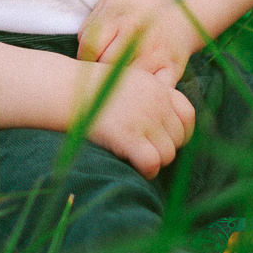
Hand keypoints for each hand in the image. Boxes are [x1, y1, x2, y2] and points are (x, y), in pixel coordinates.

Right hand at [77, 61, 196, 178]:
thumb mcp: (126, 81)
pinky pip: (153, 163)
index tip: (166, 139)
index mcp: (156, 86)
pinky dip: (147, 170)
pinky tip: (134, 166)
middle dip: (165, 148)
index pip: (188, 114)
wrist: (63, 89)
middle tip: (144, 150)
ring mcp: (143, 118)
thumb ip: (148, 98)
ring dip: (155, 161)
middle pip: (179, 138)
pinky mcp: (128, 136)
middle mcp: (156, 101)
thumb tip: (161, 124)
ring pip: (168, 154)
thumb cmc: (88, 89)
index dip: (180, 132)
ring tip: (136, 158)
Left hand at [78, 0, 202, 85]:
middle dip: (99, 73)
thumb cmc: (137, 9)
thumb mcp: (110, 3)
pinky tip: (138, 92)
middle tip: (100, 76)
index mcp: (118, 14)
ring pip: (126, 81)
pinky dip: (144, 96)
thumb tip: (81, 52)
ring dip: (118, 86)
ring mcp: (155, 52)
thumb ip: (91, 24)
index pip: (89, 46)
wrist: (180, 9)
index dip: (83, 58)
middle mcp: (137, 32)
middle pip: (106, 65)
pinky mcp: (172, 68)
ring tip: (116, 84)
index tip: (88, 62)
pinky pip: (153, 91)